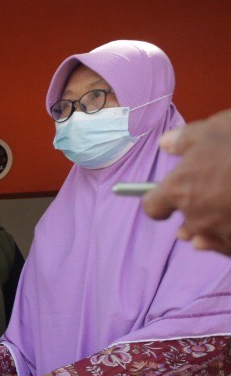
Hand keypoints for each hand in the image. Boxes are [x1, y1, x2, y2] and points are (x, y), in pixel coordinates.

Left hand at [143, 108, 230, 255]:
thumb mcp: (214, 129)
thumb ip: (185, 139)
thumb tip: (165, 143)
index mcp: (179, 189)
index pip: (153, 207)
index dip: (159, 201)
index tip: (166, 195)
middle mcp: (196, 216)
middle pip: (185, 223)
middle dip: (193, 211)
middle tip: (209, 196)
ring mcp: (221, 232)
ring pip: (208, 236)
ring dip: (212, 227)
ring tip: (222, 211)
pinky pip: (228, 246)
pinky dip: (228, 240)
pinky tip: (230, 230)